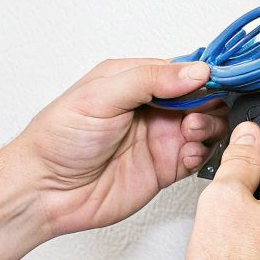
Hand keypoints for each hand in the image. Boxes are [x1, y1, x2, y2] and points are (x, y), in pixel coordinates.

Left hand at [10, 58, 228, 235]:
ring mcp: (158, 138)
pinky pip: (198, 158)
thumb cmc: (58, 139)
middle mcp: (150, 108)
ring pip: (205, 126)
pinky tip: (187, 155)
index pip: (181, 69)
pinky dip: (202, 154)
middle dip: (208, 102)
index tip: (214, 81)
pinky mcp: (164, 169)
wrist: (45, 190)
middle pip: (200, 97)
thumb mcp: (101, 95)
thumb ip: (149, 79)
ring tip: (191, 132)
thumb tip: (194, 70)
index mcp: (133, 81)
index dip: (202, 74)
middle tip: (195, 114)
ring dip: (208, 127)